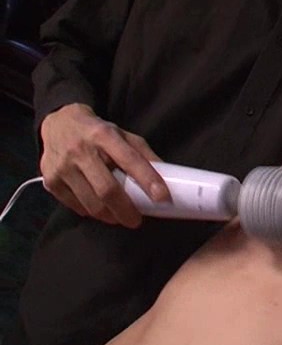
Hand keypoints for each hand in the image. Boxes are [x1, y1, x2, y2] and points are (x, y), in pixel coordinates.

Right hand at [39, 103, 169, 227]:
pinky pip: (74, 205)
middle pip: (107, 189)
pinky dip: (90, 212)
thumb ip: (144, 154)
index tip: (163, 198)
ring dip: (109, 216)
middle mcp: (81, 150)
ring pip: (90, 202)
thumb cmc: (99, 133)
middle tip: (137, 221)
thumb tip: (168, 177)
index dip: (148, 180)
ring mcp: (62, 166)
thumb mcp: (124, 135)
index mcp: (104, 135)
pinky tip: (99, 211)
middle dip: (126, 210)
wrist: (59, 123)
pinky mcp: (50, 180)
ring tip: (119, 218)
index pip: (130, 160)